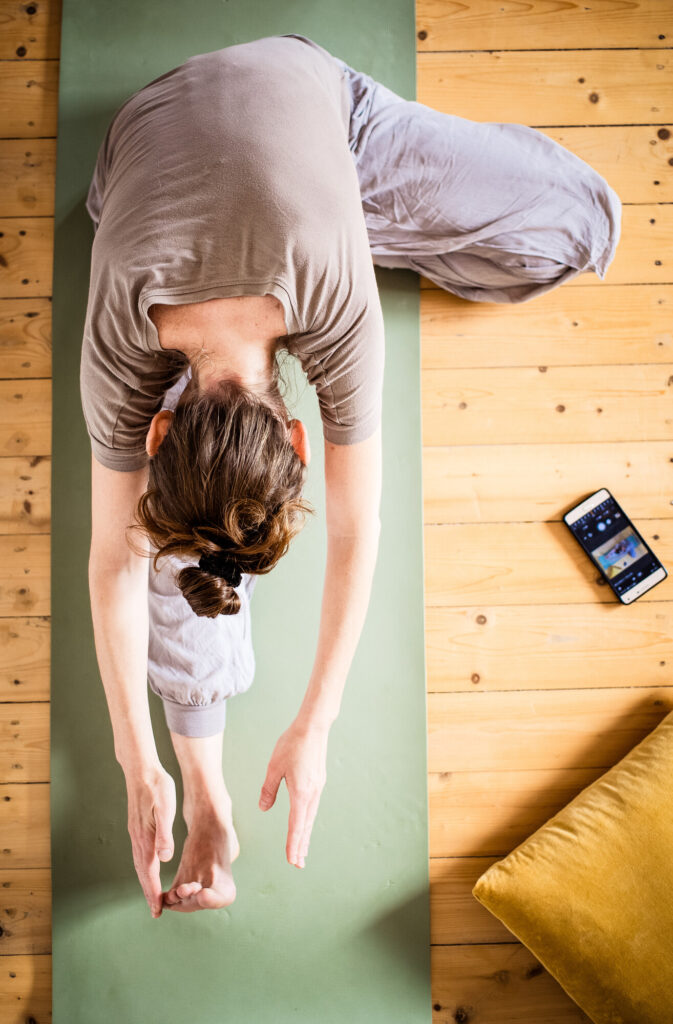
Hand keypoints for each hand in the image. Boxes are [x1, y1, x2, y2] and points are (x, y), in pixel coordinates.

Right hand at [124, 763, 176, 916]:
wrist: (141, 769)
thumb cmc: (157, 786)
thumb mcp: (165, 807)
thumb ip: (164, 833)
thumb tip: (165, 858)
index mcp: (145, 838)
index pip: (149, 872)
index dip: (153, 892)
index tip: (157, 911)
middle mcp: (138, 839)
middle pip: (142, 873)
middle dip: (149, 893)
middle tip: (155, 912)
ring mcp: (135, 834)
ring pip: (139, 865)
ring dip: (146, 882)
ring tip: (152, 897)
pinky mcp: (137, 828)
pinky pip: (140, 855)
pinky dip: (144, 868)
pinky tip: (149, 869)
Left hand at [258, 719, 328, 867]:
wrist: (313, 727)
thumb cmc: (292, 744)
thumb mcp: (274, 767)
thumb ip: (268, 789)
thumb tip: (263, 808)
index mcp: (301, 793)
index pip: (296, 826)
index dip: (293, 844)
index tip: (292, 860)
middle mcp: (312, 794)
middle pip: (306, 826)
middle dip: (301, 845)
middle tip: (298, 864)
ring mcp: (317, 787)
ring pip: (310, 817)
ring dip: (305, 834)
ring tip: (302, 849)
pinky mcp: (318, 781)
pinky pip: (313, 807)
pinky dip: (308, 820)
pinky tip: (305, 821)